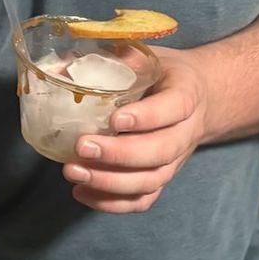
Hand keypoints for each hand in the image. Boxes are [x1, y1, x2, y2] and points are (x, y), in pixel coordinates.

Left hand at [63, 47, 215, 212]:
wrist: (199, 97)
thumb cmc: (163, 73)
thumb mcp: (145, 56)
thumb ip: (111, 58)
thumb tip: (59, 66)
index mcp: (186, 93)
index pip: (174, 107)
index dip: (146, 117)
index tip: (114, 119)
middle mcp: (186, 131)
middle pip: (160, 151)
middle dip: (119, 154)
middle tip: (81, 146)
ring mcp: (175, 159)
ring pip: (151, 180)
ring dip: (110, 182)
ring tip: (73, 171)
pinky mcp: (162, 177)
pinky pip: (143, 199)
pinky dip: (113, 203)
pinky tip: (82, 192)